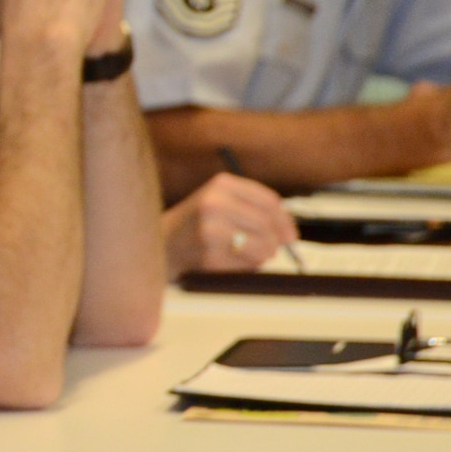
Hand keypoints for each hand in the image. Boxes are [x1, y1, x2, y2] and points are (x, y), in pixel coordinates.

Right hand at [161, 173, 296, 279]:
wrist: (160, 242)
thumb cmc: (195, 223)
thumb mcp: (219, 201)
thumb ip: (253, 208)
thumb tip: (289, 232)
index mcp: (221, 184)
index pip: (269, 201)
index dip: (285, 220)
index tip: (290, 234)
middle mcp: (215, 203)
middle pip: (267, 225)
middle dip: (274, 241)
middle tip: (272, 249)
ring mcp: (210, 230)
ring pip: (261, 247)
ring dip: (262, 256)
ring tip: (249, 255)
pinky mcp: (208, 255)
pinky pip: (246, 265)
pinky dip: (247, 267)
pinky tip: (234, 262)